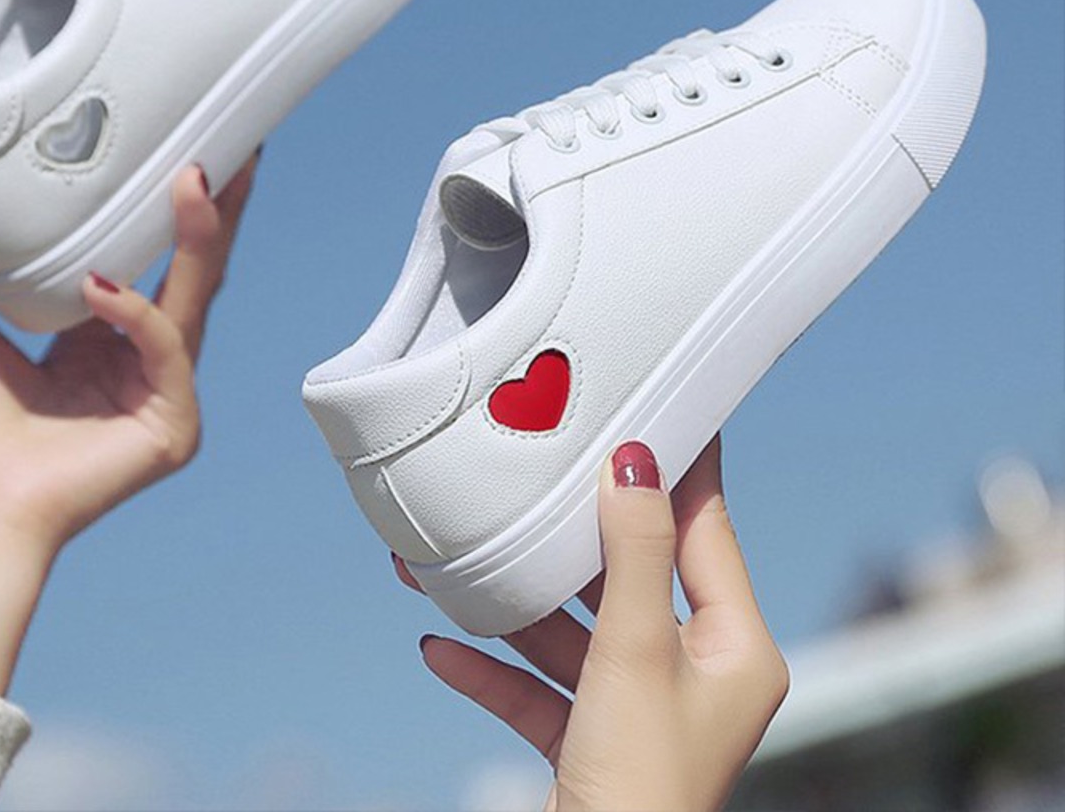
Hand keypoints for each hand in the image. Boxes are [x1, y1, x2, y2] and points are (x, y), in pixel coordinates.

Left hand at [0, 160, 255, 694]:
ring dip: (199, 236)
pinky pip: (165, 350)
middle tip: (234, 149)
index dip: (174, 215)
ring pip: (194, 299)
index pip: (154, 265)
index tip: (190, 158)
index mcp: (105, 343)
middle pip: (193, 273)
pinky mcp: (175, 423)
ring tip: (192, 181)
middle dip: (216, 212)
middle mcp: (143, 364)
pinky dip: (135, 315)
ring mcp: (166, 394)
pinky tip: (97, 290)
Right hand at [397, 436, 787, 811]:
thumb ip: (634, 553)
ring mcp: (643, 709)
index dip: (679, 465)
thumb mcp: (634, 654)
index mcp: (734, 649)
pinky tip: (441, 646)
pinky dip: (497, 669)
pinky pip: (542, 689)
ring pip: (575, 631)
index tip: (659, 402)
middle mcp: (695, 673)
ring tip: (453, 565)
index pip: (705, 529)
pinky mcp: (594, 742)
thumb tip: (637, 461)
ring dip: (515, 604)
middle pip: (630, 573)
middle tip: (542, 466)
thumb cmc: (639, 790)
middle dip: (568, 535)